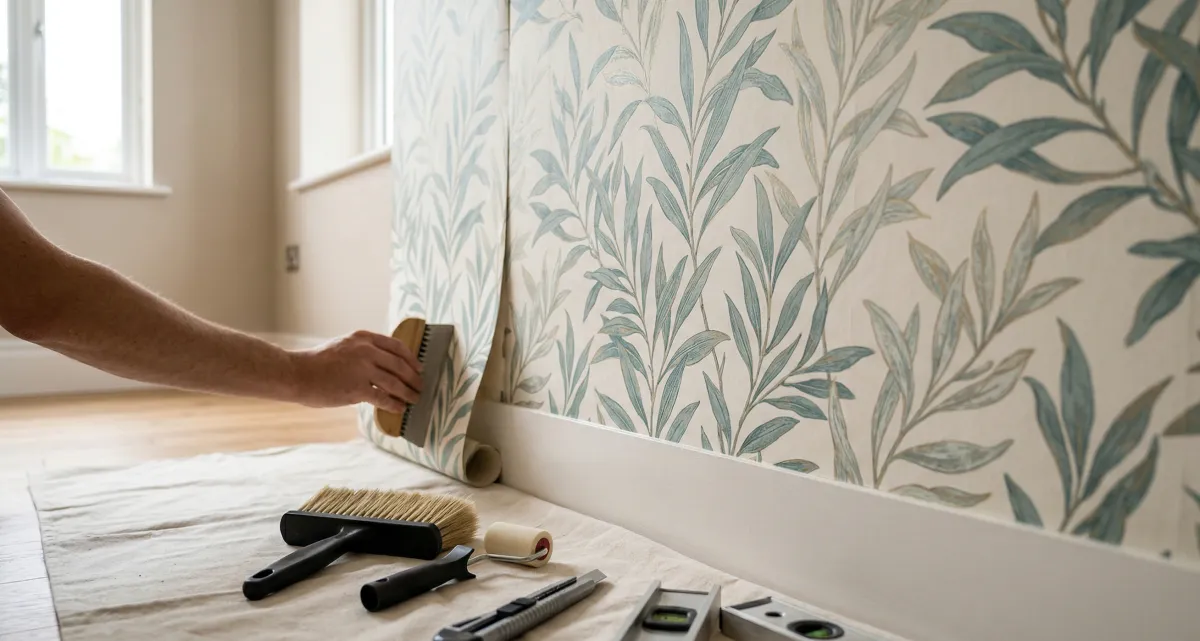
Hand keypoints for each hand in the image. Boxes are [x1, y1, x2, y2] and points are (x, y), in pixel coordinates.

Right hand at [289, 330, 422, 412]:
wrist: (297, 373)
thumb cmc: (318, 363)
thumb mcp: (343, 346)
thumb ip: (363, 351)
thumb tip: (384, 365)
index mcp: (363, 338)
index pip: (396, 346)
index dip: (411, 358)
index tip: (418, 367)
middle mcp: (366, 350)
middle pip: (400, 365)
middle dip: (414, 378)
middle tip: (420, 387)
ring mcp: (362, 369)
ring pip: (395, 382)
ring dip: (408, 392)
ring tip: (414, 399)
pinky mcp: (357, 388)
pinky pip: (383, 398)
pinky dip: (394, 404)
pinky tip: (399, 408)